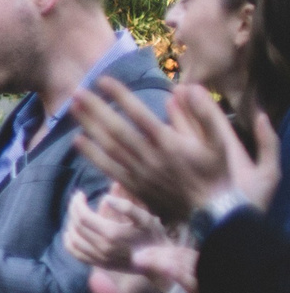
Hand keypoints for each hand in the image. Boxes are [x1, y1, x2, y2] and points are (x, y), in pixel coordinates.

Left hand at [62, 185, 168, 272]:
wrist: (159, 261)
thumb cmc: (153, 236)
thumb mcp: (145, 218)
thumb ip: (126, 207)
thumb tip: (105, 198)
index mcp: (112, 233)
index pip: (83, 216)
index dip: (78, 203)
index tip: (80, 194)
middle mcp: (102, 247)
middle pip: (77, 226)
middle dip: (73, 210)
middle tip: (77, 200)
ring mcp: (99, 258)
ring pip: (73, 240)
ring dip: (70, 224)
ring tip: (75, 213)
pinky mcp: (99, 264)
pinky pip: (76, 254)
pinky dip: (69, 243)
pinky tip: (70, 233)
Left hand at [72, 80, 274, 222]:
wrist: (210, 212)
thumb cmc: (215, 172)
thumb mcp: (220, 142)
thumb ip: (204, 113)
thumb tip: (185, 88)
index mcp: (170, 143)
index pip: (139, 114)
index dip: (120, 96)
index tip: (103, 80)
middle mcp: (149, 157)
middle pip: (116, 129)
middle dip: (95, 109)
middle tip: (76, 91)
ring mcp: (138, 172)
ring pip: (108, 146)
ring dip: (88, 126)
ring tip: (72, 108)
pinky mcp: (133, 185)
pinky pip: (107, 167)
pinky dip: (91, 154)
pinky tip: (77, 140)